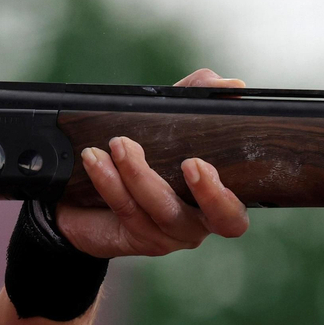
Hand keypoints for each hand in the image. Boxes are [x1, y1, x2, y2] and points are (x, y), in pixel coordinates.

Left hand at [54, 68, 249, 257]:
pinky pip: (126, 210)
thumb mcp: (170, 119)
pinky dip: (109, 182)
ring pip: (162, 211)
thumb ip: (198, 97)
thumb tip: (232, 86)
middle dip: (206, 193)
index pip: (234, 212)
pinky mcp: (136, 237)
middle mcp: (197, 223)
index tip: (201, 164)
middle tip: (189, 163)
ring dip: (139, 175)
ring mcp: (167, 234)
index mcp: (215, 200)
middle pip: (216, 220)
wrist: (89, 194)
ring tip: (118, 144)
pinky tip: (95, 159)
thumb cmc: (146, 153)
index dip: (225, 196)